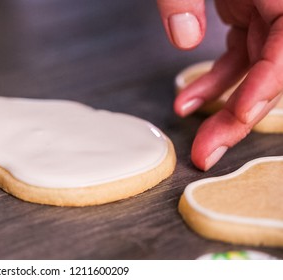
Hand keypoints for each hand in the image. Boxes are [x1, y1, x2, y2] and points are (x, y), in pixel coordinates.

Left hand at [157, 0, 282, 169]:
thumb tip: (184, 38)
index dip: (266, 84)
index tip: (240, 114)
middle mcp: (279, 6)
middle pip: (271, 70)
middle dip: (239, 116)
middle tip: (208, 153)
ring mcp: (264, 11)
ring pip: (252, 71)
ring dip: (222, 107)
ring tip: (197, 140)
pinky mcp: (246, 16)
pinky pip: (235, 58)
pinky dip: (211, 83)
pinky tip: (186, 103)